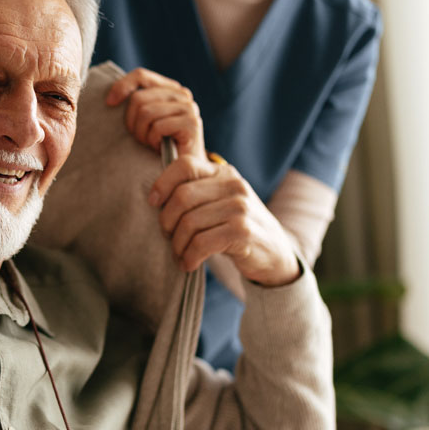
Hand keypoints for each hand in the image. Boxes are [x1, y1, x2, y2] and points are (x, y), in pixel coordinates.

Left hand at [106, 68, 204, 158]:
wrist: (182, 170)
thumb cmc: (159, 145)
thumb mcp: (144, 120)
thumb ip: (136, 103)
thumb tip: (110, 98)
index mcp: (169, 89)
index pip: (141, 76)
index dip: (122, 86)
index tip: (109, 103)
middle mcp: (182, 94)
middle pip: (138, 98)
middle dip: (131, 122)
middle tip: (139, 138)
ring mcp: (189, 108)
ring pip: (146, 113)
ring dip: (142, 134)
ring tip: (149, 143)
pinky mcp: (191, 124)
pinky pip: (158, 127)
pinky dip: (153, 141)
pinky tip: (159, 148)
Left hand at [148, 155, 299, 286]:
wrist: (274, 252)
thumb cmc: (235, 226)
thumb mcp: (219, 201)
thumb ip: (195, 192)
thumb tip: (154, 197)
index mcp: (223, 173)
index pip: (184, 165)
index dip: (162, 183)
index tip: (153, 203)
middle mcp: (233, 185)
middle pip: (182, 197)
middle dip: (167, 221)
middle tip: (168, 236)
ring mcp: (240, 208)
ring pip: (189, 223)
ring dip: (177, 244)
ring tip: (179, 254)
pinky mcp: (243, 232)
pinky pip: (201, 243)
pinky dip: (189, 257)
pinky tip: (188, 264)